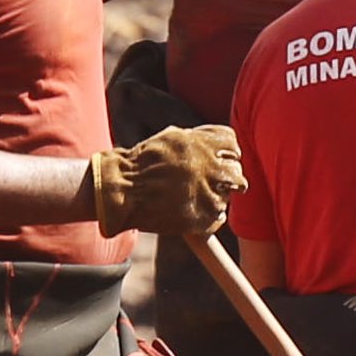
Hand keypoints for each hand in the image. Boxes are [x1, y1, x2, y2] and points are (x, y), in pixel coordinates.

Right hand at [86, 123, 240, 238]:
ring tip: (199, 197)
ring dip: (217, 196)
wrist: (120, 190)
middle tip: (214, 182)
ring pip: (228, 196)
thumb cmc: (141, 164)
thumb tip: (220, 144)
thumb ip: (197, 139)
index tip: (221, 159)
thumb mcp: (170, 139)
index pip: (232, 144)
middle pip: (235, 171)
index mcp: (199, 144)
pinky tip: (195, 210)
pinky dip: (211, 216)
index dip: (228, 152)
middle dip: (227, 177)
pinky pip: (219, 217)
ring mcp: (205, 194)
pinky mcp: (200, 217)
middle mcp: (207, 167)